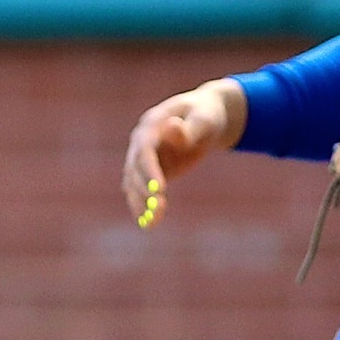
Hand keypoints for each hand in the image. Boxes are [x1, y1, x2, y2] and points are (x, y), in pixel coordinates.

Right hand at [123, 83, 231, 227]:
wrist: (205, 117)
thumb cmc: (206, 115)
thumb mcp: (203, 119)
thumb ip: (188, 128)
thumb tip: (171, 127)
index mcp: (151, 124)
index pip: (144, 149)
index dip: (149, 169)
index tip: (160, 190)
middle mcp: (141, 141)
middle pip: (135, 168)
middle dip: (144, 190)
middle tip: (159, 209)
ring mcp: (143, 158)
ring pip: (134, 183)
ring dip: (140, 203)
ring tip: (153, 222)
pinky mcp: (151, 172)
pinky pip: (142, 191)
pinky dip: (143, 207)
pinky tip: (149, 224)